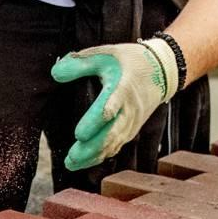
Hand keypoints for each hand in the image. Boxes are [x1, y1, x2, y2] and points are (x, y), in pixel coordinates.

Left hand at [51, 37, 178, 171]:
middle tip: (71, 158)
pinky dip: (100, 156)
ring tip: (71, 164)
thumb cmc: (130, 61)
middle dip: (91, 148)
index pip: (109, 109)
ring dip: (93, 156)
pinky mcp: (132, 130)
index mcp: (122, 89)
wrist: (162, 71)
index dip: (94, 123)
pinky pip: (117, 146)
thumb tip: (55, 72)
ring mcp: (132, 122)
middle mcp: (129, 110)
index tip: (78, 134)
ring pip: (113, 144)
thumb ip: (80, 63)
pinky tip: (83, 162)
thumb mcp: (106, 54)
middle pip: (111, 134)